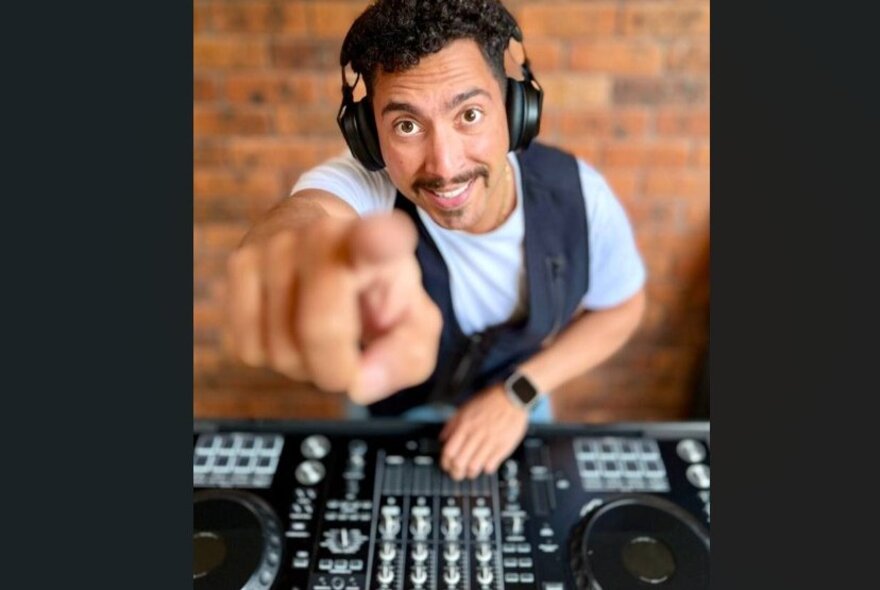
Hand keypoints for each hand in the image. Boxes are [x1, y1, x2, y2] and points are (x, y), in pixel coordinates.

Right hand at [225, 211, 441, 403]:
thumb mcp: (412, 317)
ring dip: (303, 366)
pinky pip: (249, 348)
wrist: (322, 232)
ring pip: (281, 349)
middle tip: (348, 361)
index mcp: (377, 243)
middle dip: (335, 370)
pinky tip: (289, 329)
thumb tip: (360, 385)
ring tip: (320, 335)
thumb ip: (408, 356)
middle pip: (320, 329)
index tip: (383, 235)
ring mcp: (274, 246)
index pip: (377, 238)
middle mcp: (322, 235)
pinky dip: (271, 357)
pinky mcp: (238, 264)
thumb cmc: (372, 283)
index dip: (380, 240)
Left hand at [439, 384, 528, 479]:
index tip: (446, 466)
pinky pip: (491, 465)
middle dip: (456, 473)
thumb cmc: (489, 401)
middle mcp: (476, 435)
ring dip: (470, 473)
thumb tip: (443, 439)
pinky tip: (486, 464)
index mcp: (464, 426)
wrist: (512, 397)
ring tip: (471, 472)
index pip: (449, 452)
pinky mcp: (503, 447)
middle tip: (457, 474)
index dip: (445, 463)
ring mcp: (490, 442)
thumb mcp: (465, 408)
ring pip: (474, 467)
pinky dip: (486, 469)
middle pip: (459, 463)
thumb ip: (452, 424)